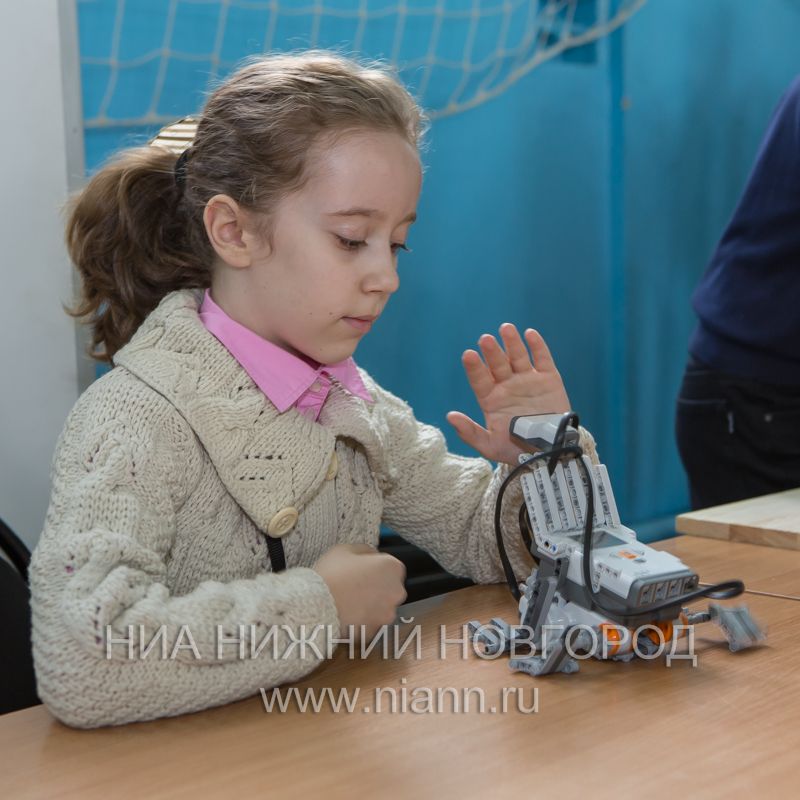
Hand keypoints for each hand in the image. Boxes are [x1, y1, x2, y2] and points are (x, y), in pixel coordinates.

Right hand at [312, 543, 406, 640]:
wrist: (316, 605)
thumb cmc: (331, 574)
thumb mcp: (346, 549)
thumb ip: (365, 550)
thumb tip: (372, 555)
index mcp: (392, 567)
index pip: (391, 565)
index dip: (375, 567)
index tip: (362, 570)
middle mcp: (396, 592)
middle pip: (390, 588)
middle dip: (376, 587)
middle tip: (354, 585)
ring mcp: (387, 614)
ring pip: (382, 607)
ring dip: (370, 605)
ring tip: (348, 601)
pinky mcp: (376, 632)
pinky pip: (371, 624)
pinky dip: (363, 621)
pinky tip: (347, 614)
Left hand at [446, 324, 569, 465]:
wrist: (549, 453)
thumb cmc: (515, 450)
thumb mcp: (489, 446)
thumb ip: (470, 432)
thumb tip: (449, 416)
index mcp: (491, 398)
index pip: (480, 379)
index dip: (474, 367)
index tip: (468, 355)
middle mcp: (507, 386)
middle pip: (498, 364)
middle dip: (492, 352)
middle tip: (485, 339)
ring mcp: (528, 380)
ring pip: (518, 357)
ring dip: (512, 343)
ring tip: (505, 329)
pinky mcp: (549, 380)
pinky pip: (543, 360)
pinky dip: (537, 346)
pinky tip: (529, 334)